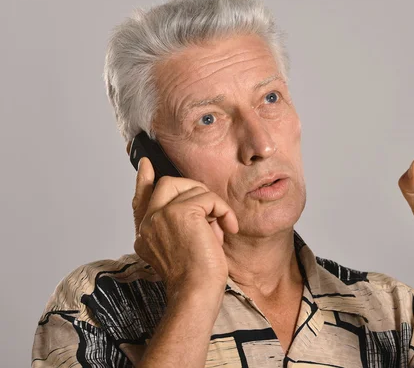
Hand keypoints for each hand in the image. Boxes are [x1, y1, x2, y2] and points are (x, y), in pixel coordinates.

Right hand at [132, 157, 238, 294]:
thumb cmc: (196, 278)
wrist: (196, 292)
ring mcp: (161, 215)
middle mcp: (148, 223)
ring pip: (190, 187)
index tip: (146, 165)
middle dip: (193, 188)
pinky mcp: (180, 212)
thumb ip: (182, 224)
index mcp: (145, 234)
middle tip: (212, 207)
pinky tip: (228, 228)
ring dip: (212, 204)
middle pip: (167, 184)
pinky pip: (208, 198)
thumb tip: (198, 203)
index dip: (145, 180)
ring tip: (220, 228)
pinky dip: (223, 210)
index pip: (141, 200)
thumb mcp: (185, 247)